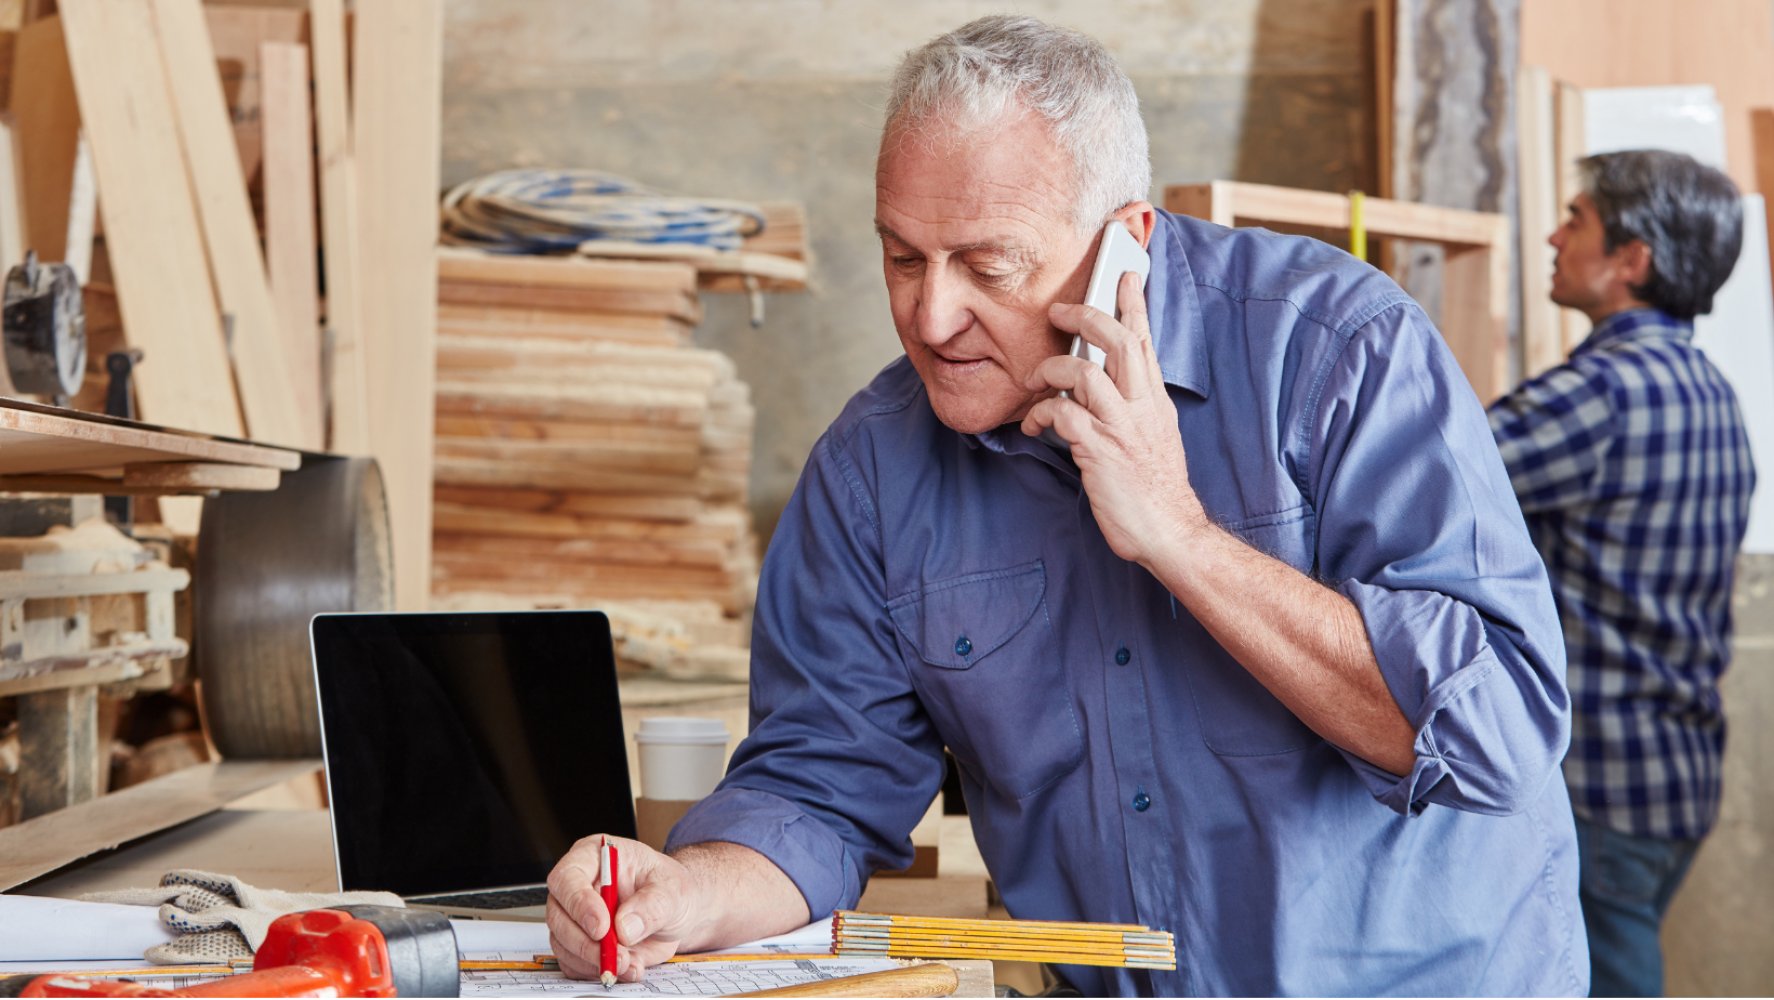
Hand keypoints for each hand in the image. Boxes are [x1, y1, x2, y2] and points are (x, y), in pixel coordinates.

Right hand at [547, 835, 707, 982]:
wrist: (676, 913)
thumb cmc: (668, 889)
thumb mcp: (672, 889)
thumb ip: (651, 905)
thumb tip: (624, 927)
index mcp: (594, 857)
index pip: (568, 877)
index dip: (579, 903)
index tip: (601, 927)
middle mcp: (578, 887)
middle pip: (558, 915)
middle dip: (585, 942)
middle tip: (616, 955)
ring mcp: (575, 917)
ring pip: (563, 944)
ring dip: (593, 960)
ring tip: (628, 963)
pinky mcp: (580, 944)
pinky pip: (575, 964)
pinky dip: (597, 971)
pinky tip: (626, 968)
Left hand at [1021, 271, 1208, 567]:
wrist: (1169, 531)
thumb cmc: (1152, 487)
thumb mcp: (1150, 435)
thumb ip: (1129, 405)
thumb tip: (1094, 383)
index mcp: (1154, 399)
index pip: (1144, 340)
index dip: (1132, 304)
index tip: (1123, 275)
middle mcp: (1142, 406)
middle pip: (1117, 341)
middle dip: (1086, 316)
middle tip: (1059, 311)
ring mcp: (1122, 427)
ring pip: (1085, 372)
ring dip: (1052, 368)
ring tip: (1036, 379)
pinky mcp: (1101, 451)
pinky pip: (1063, 415)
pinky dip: (1042, 414)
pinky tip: (1035, 425)